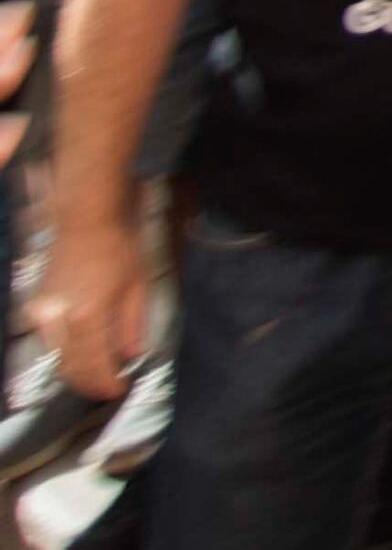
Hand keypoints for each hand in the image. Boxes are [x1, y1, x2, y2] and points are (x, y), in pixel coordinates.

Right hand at [27, 216, 148, 400]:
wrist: (87, 217)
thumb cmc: (120, 247)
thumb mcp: (138, 287)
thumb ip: (132, 326)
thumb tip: (131, 356)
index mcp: (87, 316)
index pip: (95, 365)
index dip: (106, 383)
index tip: (119, 391)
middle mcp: (58, 319)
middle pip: (69, 367)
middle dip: (89, 382)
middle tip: (108, 388)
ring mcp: (42, 312)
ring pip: (55, 356)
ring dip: (74, 371)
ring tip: (97, 375)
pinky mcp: (36, 305)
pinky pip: (48, 340)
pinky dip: (64, 352)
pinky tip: (81, 353)